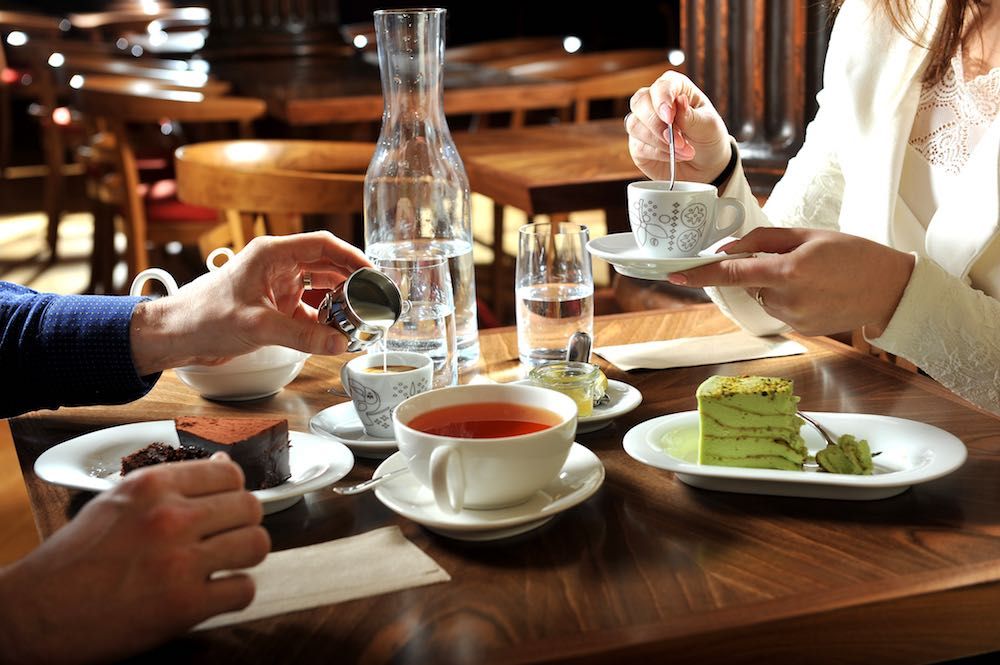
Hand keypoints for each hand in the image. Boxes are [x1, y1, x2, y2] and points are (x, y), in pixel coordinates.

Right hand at [0, 454, 268, 663]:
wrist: (36, 612)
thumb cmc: (75, 557)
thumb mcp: (118, 501)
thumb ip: (172, 483)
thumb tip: (223, 466)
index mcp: (152, 485)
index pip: (230, 473)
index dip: (232, 492)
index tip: (222, 508)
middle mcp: (170, 517)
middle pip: (251, 506)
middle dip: (243, 523)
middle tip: (224, 539)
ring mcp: (179, 562)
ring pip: (257, 544)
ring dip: (245, 557)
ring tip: (223, 565)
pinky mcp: (184, 605)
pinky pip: (244, 590)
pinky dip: (234, 594)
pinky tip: (214, 594)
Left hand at [131, 231, 370, 373]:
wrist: (174, 336)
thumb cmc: (201, 317)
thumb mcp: (256, 325)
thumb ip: (301, 336)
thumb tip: (339, 344)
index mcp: (272, 255)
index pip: (323, 246)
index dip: (352, 257)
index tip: (374, 274)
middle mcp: (277, 267)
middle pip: (326, 267)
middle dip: (351, 283)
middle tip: (375, 300)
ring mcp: (276, 288)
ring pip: (319, 291)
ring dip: (339, 305)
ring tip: (360, 319)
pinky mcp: (273, 309)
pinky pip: (307, 313)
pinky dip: (323, 323)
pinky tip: (336, 335)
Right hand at [626, 71, 731, 182]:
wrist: (706, 164)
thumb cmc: (708, 138)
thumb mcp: (708, 126)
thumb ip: (691, 116)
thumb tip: (679, 101)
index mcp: (675, 88)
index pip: (661, 86)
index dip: (662, 99)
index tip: (669, 117)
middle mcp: (654, 102)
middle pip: (639, 102)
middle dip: (657, 124)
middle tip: (678, 141)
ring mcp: (643, 123)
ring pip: (635, 126)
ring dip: (659, 142)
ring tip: (683, 151)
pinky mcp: (638, 144)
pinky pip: (638, 147)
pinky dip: (658, 154)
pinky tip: (674, 157)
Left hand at [666, 228, 915, 336]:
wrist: (891, 290)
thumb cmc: (854, 254)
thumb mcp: (809, 235)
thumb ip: (764, 240)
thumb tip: (729, 249)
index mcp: (789, 271)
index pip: (732, 273)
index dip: (701, 273)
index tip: (675, 275)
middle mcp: (787, 299)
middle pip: (749, 284)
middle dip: (759, 269)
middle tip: (795, 258)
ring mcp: (794, 319)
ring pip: (763, 297)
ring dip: (774, 284)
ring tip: (813, 276)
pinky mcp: (801, 330)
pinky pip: (779, 309)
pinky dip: (787, 298)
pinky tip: (817, 292)